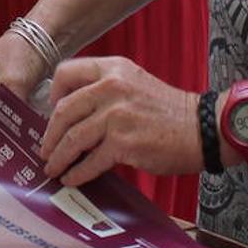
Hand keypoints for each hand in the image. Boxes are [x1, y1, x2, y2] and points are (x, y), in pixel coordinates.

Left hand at [40, 57, 202, 186]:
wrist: (202, 128)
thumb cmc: (167, 111)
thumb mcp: (134, 84)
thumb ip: (103, 92)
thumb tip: (70, 116)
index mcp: (113, 69)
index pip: (66, 73)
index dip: (52, 95)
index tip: (48, 113)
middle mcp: (112, 88)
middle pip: (63, 111)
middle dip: (49, 136)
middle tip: (45, 150)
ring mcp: (117, 116)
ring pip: (72, 138)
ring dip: (58, 157)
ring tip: (53, 167)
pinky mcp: (123, 143)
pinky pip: (90, 161)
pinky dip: (77, 173)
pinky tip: (72, 178)